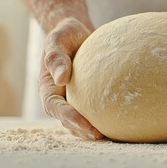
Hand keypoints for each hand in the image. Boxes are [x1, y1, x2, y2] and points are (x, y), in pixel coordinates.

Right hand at [38, 17, 102, 139]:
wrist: (76, 32)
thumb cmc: (65, 34)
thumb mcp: (57, 39)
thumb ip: (55, 57)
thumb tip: (61, 78)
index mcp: (48, 86)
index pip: (54, 107)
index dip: (68, 118)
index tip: (85, 124)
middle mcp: (59, 96)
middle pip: (67, 120)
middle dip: (81, 129)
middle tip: (100, 135)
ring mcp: (72, 98)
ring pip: (79, 120)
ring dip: (90, 130)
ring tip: (109, 135)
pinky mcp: (86, 97)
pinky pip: (93, 111)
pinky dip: (101, 118)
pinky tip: (118, 122)